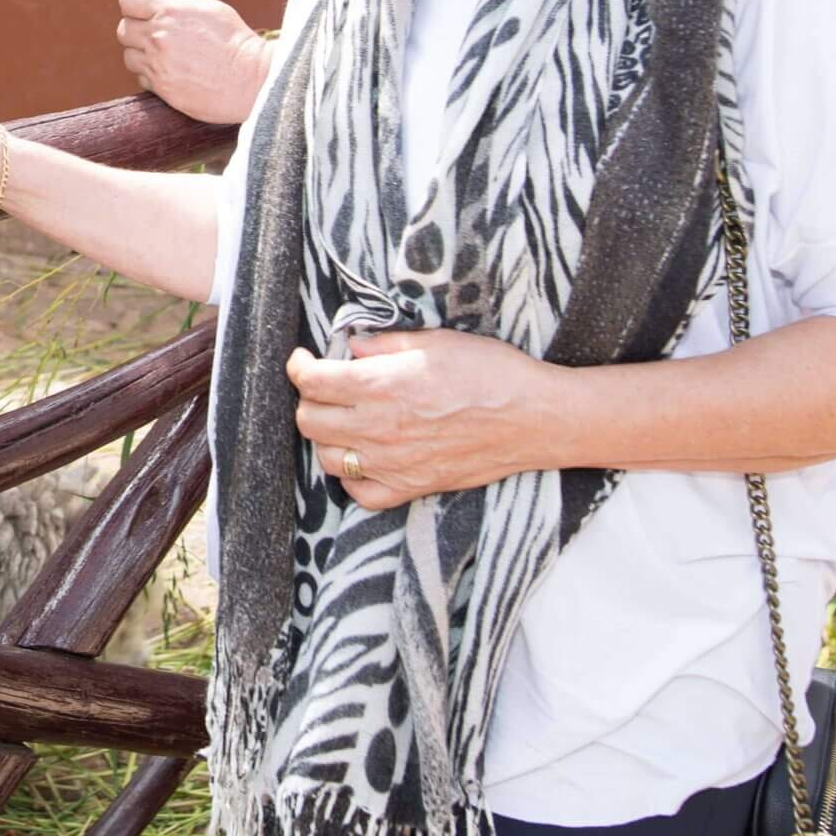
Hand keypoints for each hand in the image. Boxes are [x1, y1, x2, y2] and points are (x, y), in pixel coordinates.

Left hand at [117, 0, 274, 123]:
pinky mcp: (161, 87)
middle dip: (137, 29)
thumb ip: (178, 6)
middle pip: (124, 29)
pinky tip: (172, 72)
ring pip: (129, 55)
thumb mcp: (210, 9)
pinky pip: (142, 78)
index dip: (134, 2)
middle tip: (154, 33)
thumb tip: (160, 4)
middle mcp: (157, 36)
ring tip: (164, 55)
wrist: (251, 79)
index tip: (141, 7)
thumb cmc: (236, 42)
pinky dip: (152, 75)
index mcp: (169, 11)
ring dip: (142, 54)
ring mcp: (156, 64)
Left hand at [285, 329, 567, 508]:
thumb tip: (350, 347)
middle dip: (309, 400)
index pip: (311, 382)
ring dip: (327, 438)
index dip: (298, 366)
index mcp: (381, 386)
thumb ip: (384, 345)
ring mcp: (394, 463)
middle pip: (308, 421)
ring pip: (327, 460)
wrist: (537, 417)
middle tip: (325, 388)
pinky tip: (365, 457)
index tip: (303, 359)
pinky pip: (361, 494)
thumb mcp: (435, 341)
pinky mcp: (413, 487)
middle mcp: (380, 428)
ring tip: (344, 421)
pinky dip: (354, 478)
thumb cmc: (491, 372)